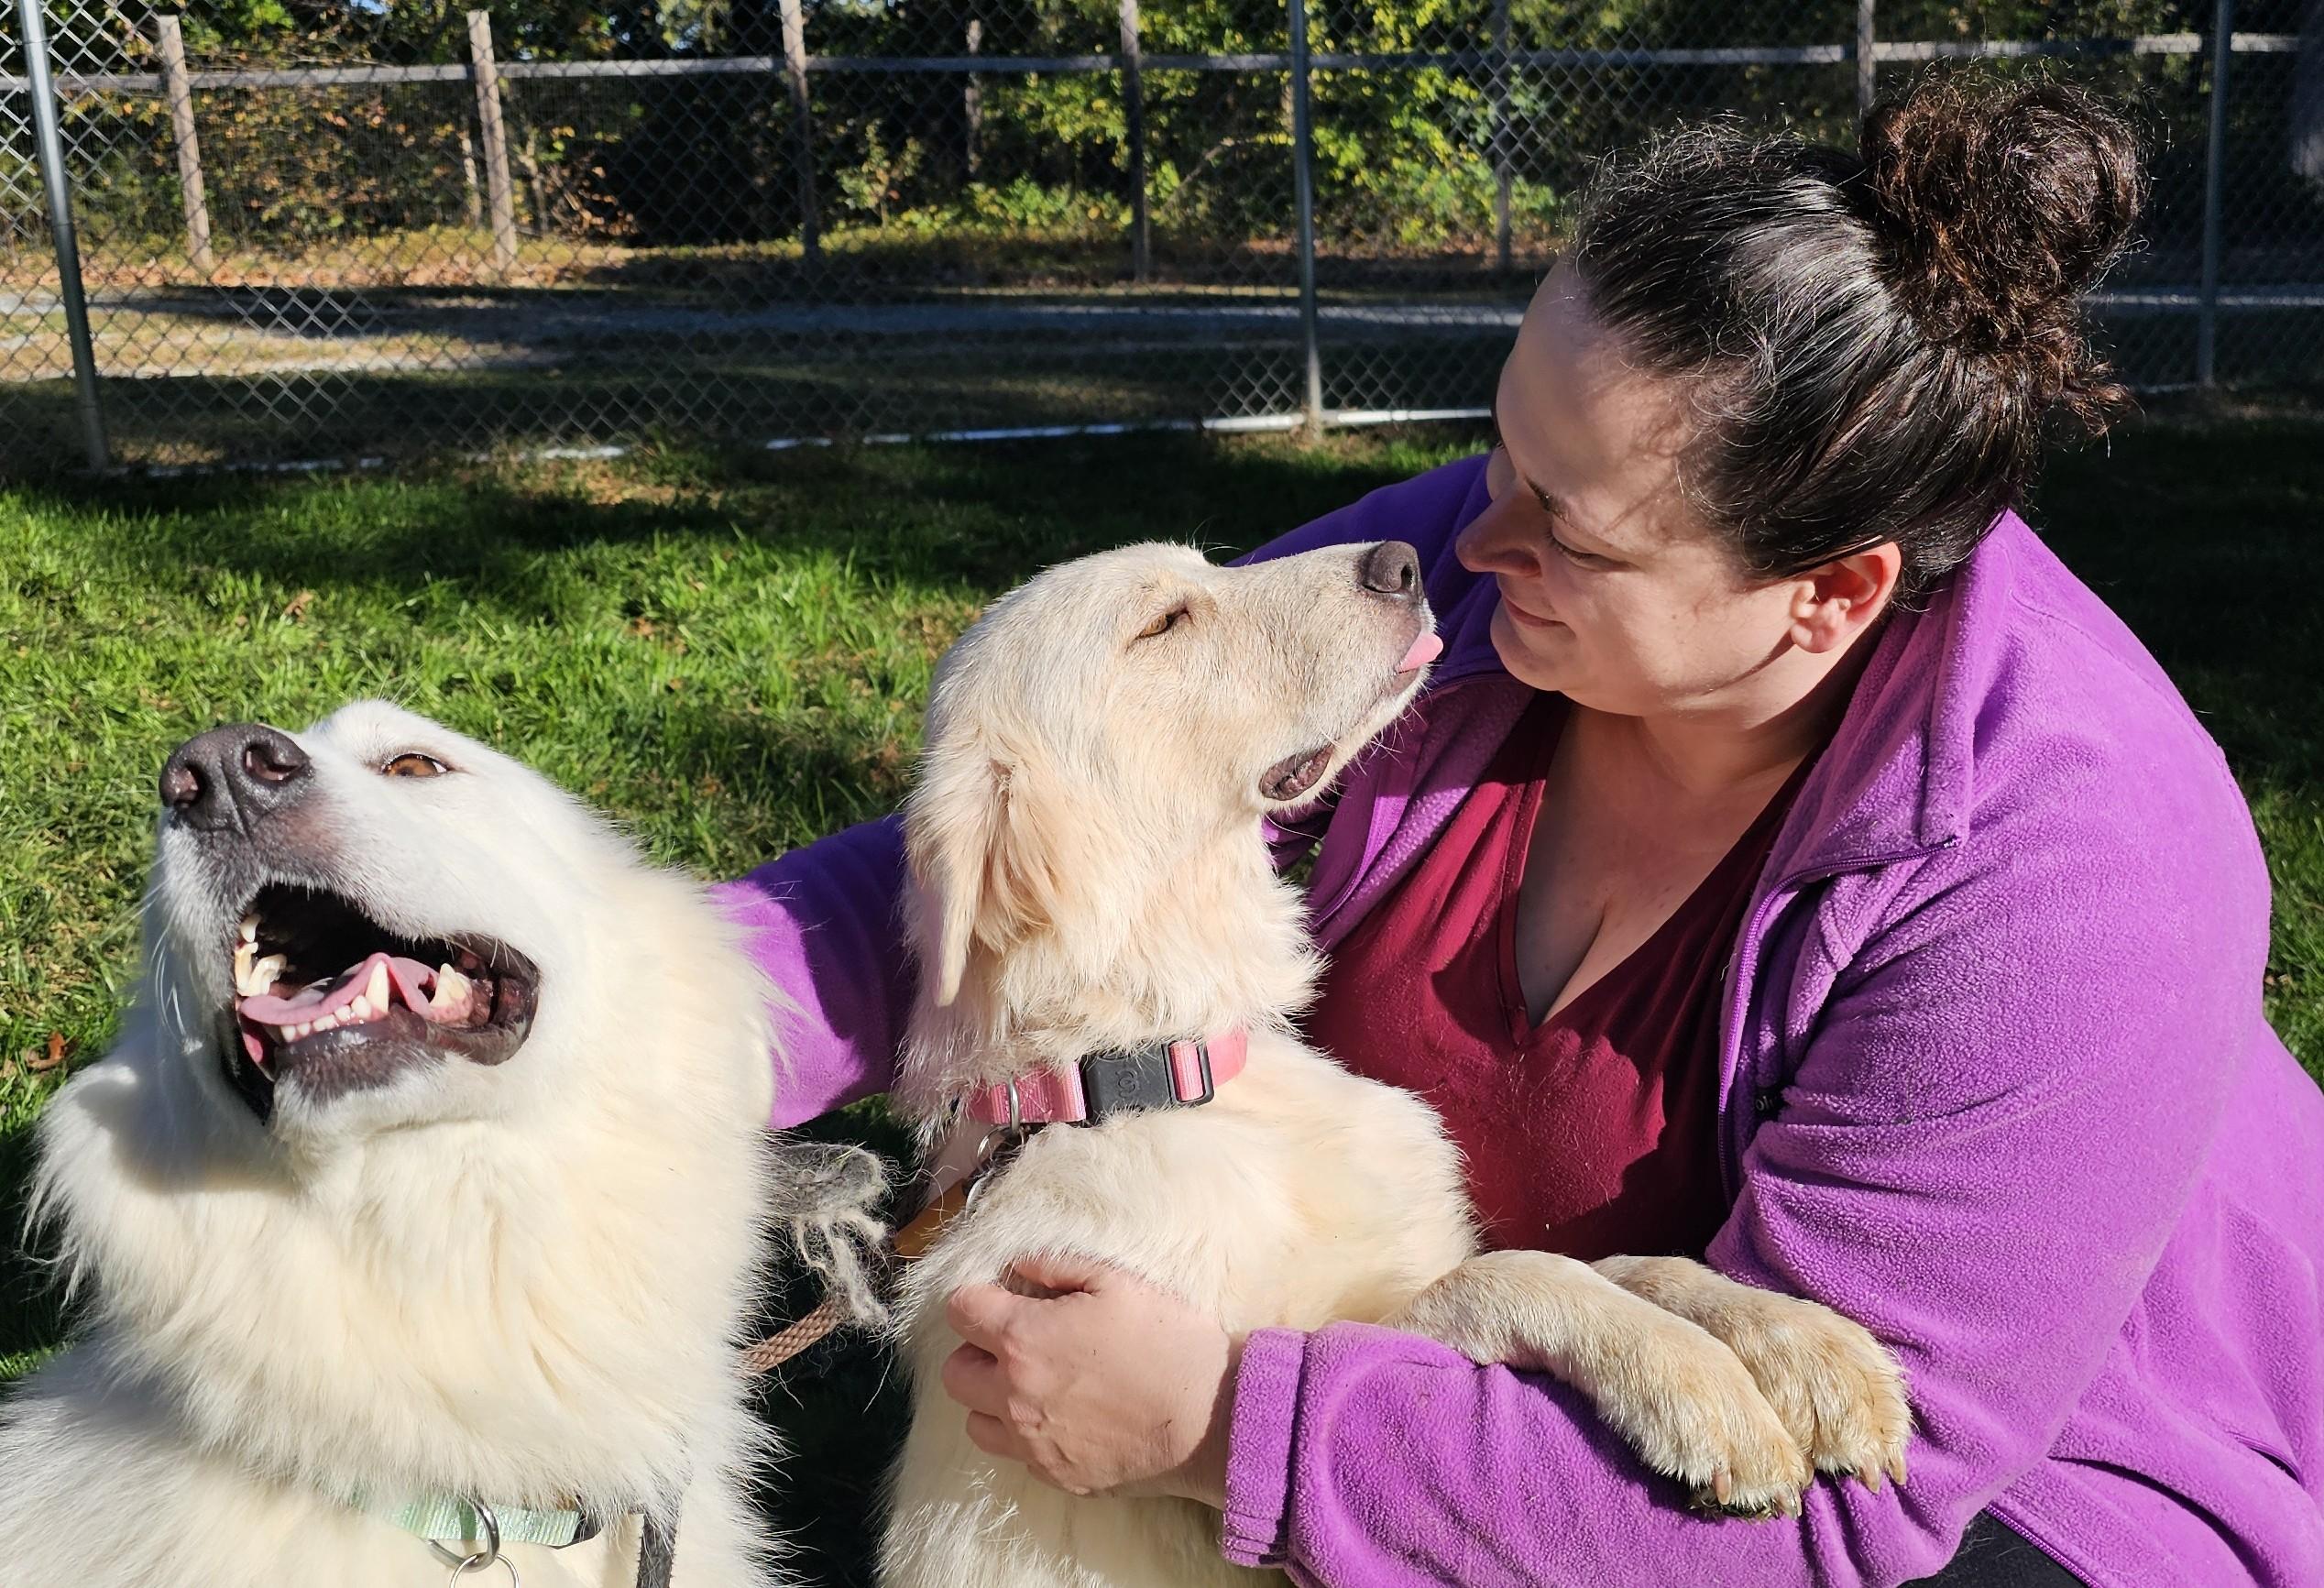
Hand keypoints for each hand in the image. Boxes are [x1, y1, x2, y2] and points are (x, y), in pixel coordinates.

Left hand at [941, 1252, 1241, 1506]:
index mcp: (1023, 1339)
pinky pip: (1017, 1455)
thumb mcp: (1116, 1281)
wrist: (1212, 1419)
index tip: (1002, 1297)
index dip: (977, 1298)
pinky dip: (1028, 1435)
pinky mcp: (1056, 1476)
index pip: (959, 1311)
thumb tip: (1017, 1267)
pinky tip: (1067, 1418)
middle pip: (955, 1373)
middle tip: (1017, 1343)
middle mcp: (1013, 1396)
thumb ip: (1055, 1267)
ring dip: (992, 1400)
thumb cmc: (1168, 1340)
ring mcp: (1032, 1444)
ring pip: (975, 1423)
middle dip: (976, 1352)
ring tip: (1034, 1386)